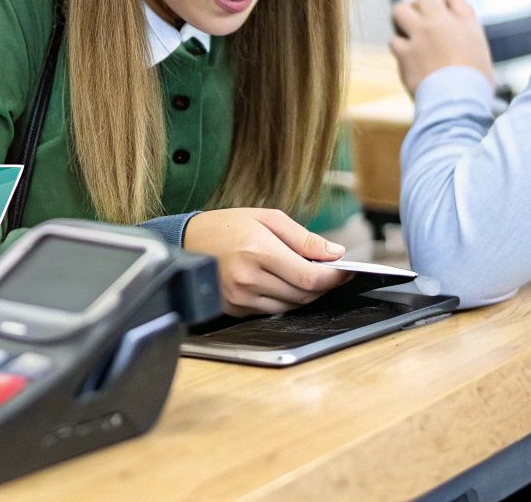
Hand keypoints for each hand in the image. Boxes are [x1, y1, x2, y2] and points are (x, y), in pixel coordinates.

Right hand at [181, 208, 352, 315]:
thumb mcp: (267, 219)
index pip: (309, 277)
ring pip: (290, 307)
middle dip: (320, 285)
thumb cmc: (226, 226)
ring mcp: (240, 297)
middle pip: (303, 295)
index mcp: (258, 250)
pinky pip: (271, 311)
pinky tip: (277, 283)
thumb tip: (335, 254)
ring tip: (299, 275)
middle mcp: (248, 278)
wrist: (185, 242)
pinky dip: (282, 300)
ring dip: (303, 294)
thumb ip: (303, 238)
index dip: (333, 278)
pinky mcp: (234, 309)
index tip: (345, 272)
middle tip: (325, 271)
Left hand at [389, 0, 496, 96]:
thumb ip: (464, 36)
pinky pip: (395, 42)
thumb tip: (450, 32)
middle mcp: (443, 22)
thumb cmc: (476, 83)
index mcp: (467, 22)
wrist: (458, 100)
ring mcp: (420, 34)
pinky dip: (400, 48)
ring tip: (405, 29)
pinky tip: (405, 56)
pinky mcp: (404, 52)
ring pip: (400, 11)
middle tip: (416, 2)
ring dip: (401, 19)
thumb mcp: (479, 55)